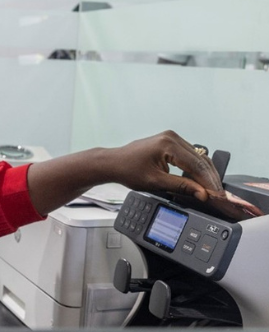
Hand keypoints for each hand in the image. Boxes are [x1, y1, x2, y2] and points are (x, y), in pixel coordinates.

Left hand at [107, 131, 261, 219]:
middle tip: (217, 194)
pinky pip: (189, 154)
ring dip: (204, 173)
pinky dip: (195, 167)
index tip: (215, 194)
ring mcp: (171, 137)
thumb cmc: (128, 170)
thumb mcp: (155, 182)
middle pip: (200, 159)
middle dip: (209, 177)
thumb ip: (181, 186)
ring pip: (197, 156)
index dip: (207, 182)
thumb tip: (201, 193)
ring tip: (210, 188)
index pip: (196, 165)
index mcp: (168, 144)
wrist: (113, 162)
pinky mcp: (170, 141)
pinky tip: (199, 179)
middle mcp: (172, 137)